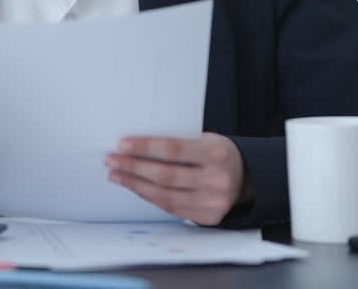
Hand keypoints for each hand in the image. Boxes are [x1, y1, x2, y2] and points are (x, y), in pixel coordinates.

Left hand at [106, 133, 246, 225]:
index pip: (173, 149)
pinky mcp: (208, 218)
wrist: (246, 177)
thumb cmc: (217, 153)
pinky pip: (171, 208)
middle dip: (133, 167)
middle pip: (165, 175)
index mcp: (216, 153)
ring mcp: (213, 202)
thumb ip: (177, 142)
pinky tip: (135, 187)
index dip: (144, 147)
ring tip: (117, 175)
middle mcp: (217, 180)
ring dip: (135, 184)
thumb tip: (134, 145)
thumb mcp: (204, 139)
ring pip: (164, 195)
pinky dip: (149, 197)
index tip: (121, 144)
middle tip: (112, 160)